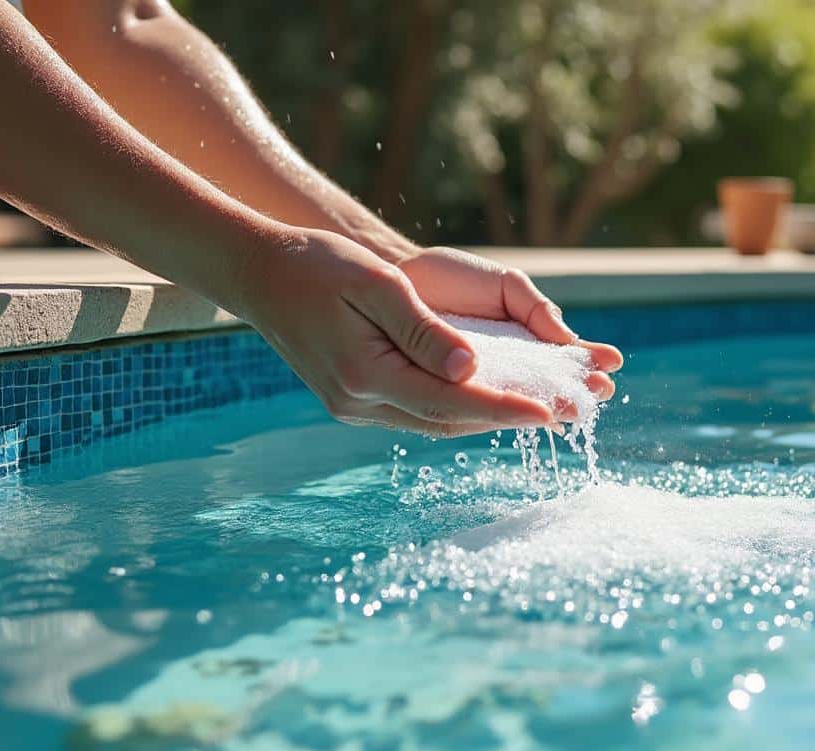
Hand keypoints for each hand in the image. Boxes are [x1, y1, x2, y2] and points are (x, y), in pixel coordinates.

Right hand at [236, 228, 557, 435]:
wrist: (258, 272)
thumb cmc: (318, 266)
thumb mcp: (376, 285)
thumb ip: (423, 329)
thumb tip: (471, 368)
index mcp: (364, 374)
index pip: (450, 401)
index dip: (503, 409)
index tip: (548, 412)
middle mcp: (357, 403)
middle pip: (447, 420)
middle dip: (504, 418)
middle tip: (557, 414)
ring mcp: (352, 407)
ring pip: (433, 421)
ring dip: (481, 415)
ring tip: (532, 407)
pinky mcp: (352, 400)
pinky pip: (416, 410)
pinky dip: (453, 405)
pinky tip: (483, 393)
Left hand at [393, 246, 623, 407]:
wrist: (395, 278)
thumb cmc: (452, 278)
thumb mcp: (504, 285)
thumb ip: (535, 308)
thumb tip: (566, 338)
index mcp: (525, 340)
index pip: (562, 356)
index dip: (587, 360)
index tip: (612, 362)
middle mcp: (507, 368)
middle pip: (548, 384)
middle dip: (577, 387)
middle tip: (603, 389)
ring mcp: (480, 385)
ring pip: (520, 398)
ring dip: (552, 402)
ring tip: (579, 404)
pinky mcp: (451, 396)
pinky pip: (480, 406)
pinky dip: (507, 409)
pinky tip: (538, 412)